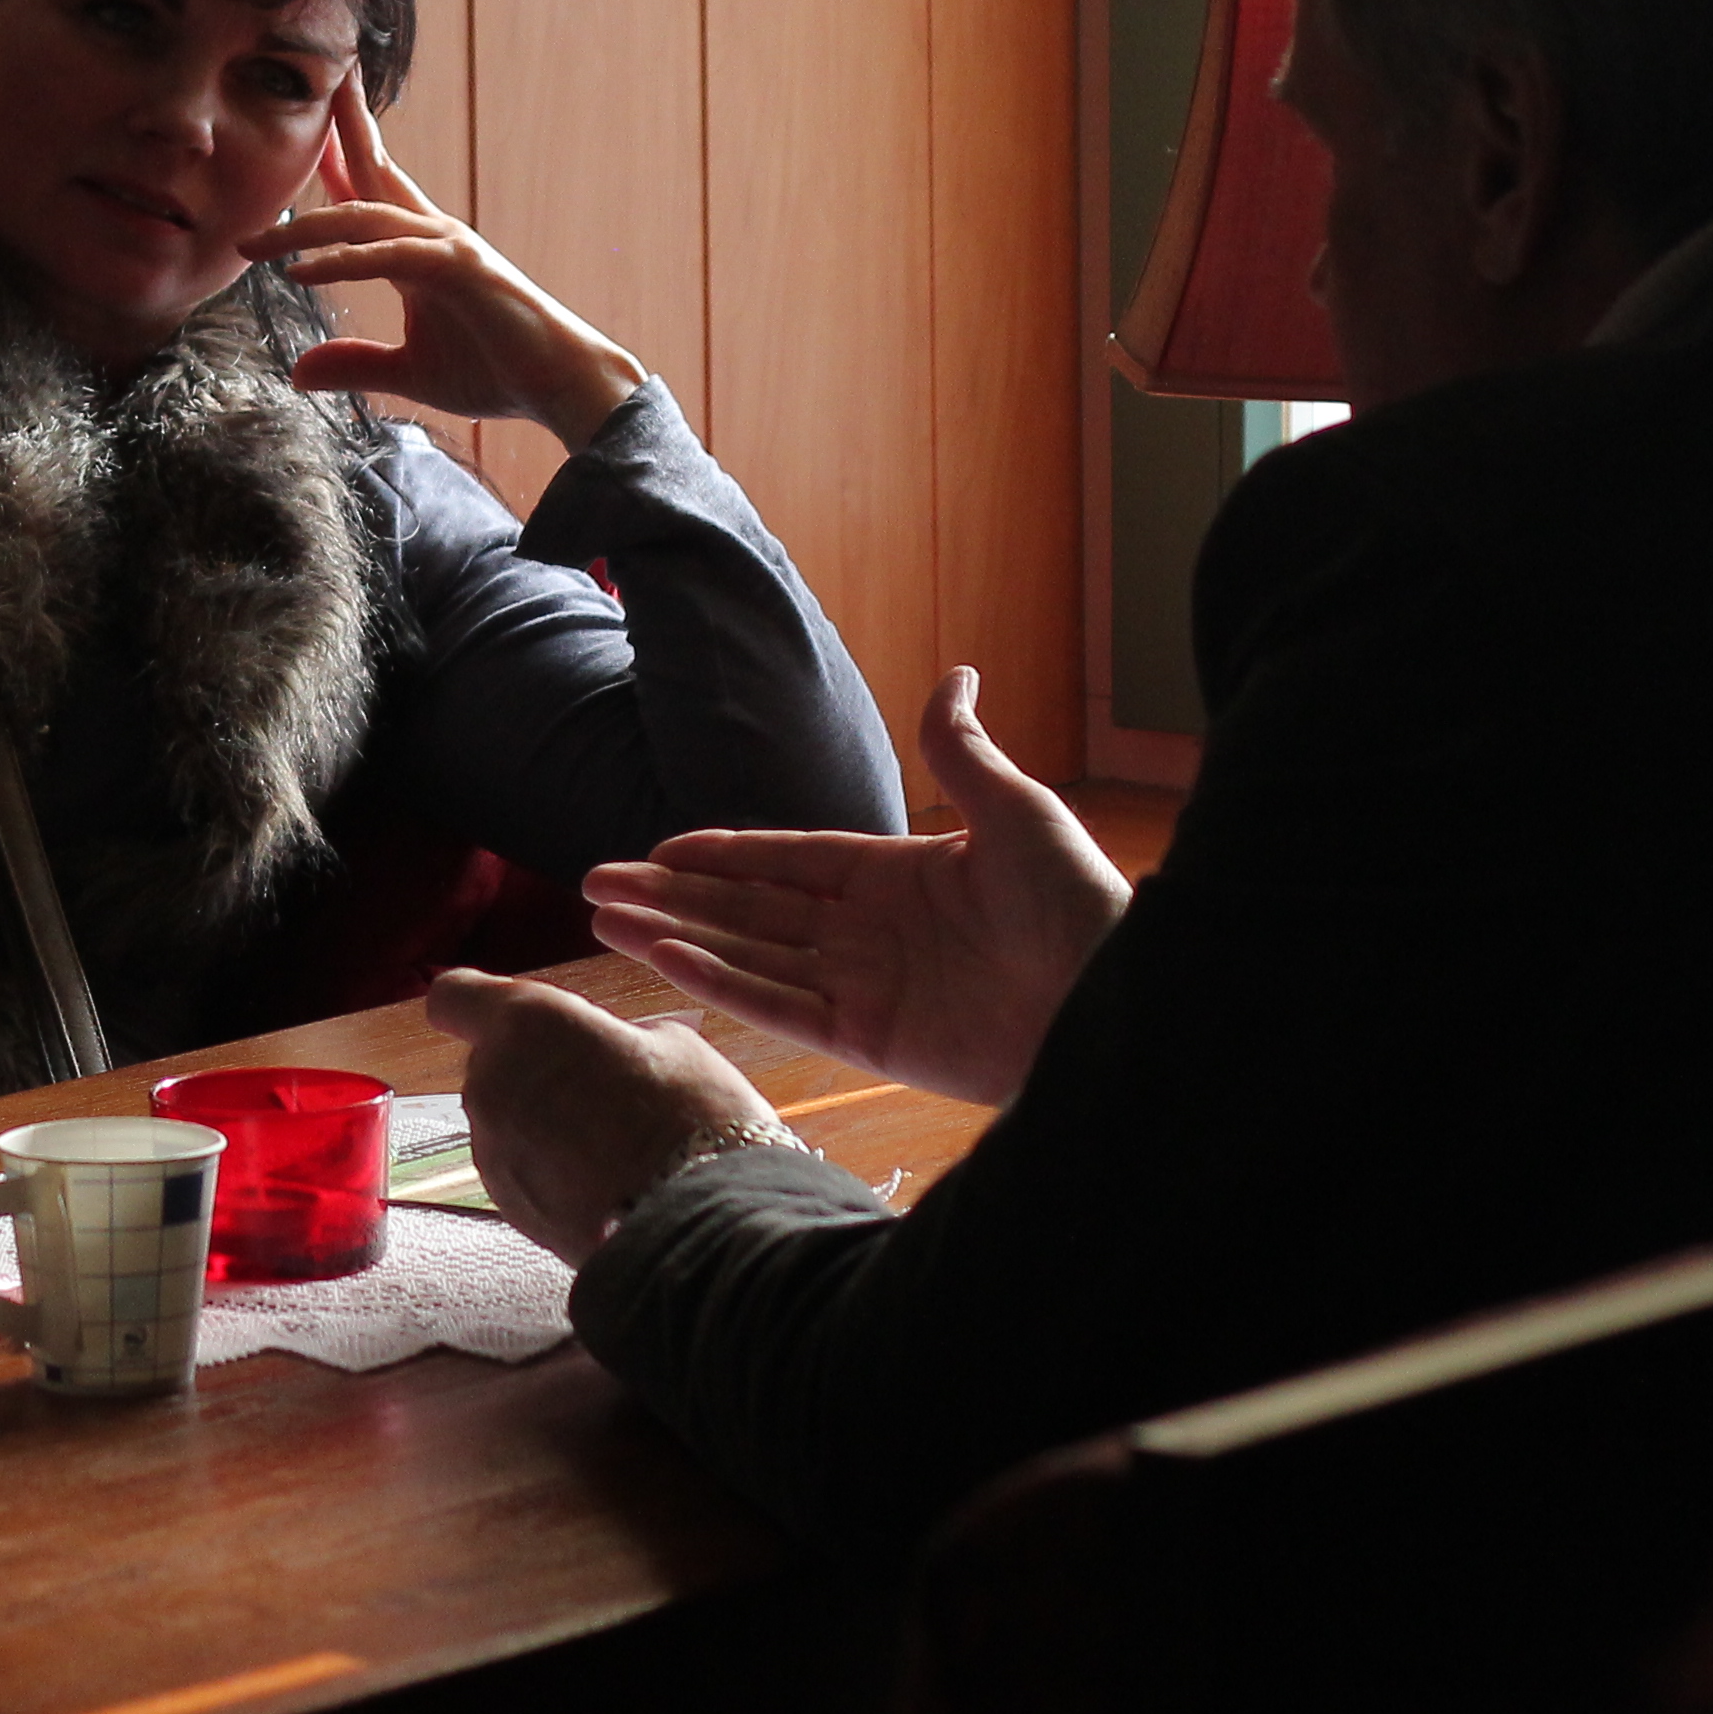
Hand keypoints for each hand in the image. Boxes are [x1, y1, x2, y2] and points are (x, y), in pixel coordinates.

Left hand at [245, 84, 648, 441]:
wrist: (560, 386)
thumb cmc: (495, 371)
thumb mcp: (408, 372)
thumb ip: (356, 364)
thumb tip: (299, 371)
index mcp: (417, 251)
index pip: (369, 193)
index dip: (337, 159)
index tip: (305, 133)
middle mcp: (430, 235)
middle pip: (372, 170)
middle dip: (341, 125)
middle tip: (314, 76)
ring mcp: (446, 246)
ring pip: (363, 218)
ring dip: (304, 228)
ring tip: (253, 244)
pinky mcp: (459, 269)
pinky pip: (388, 257)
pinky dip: (342, 261)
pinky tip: (301, 272)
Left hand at [423, 968, 786, 1260]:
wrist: (696, 1227)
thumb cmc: (690, 1117)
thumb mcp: (671, 1043)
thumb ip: (614, 1033)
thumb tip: (609, 1046)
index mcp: (525, 1024)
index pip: (454, 996)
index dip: (477, 1001)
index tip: (514, 1015)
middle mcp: (491, 1083)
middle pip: (492, 1060)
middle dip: (535, 1065)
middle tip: (601, 1079)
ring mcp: (493, 1152)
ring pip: (506, 1118)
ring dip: (542, 1120)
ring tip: (612, 1138)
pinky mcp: (507, 1207)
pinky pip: (520, 1168)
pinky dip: (550, 1167)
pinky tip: (604, 1178)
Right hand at [579, 669, 1126, 1106]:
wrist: (1118, 993)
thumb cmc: (1080, 901)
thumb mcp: (1017, 811)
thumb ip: (961, 753)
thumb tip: (956, 674)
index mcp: (899, 877)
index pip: (790, 862)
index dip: (724, 853)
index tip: (659, 845)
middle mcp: (870, 934)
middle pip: (750, 910)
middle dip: (674, 895)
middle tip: (594, 883)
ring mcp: (866, 988)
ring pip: (748, 956)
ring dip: (676, 935)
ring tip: (605, 917)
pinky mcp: (869, 1040)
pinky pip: (778, 1006)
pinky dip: (721, 981)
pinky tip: (666, 955)